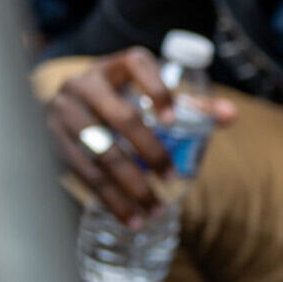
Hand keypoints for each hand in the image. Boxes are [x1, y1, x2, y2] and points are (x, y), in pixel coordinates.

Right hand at [45, 48, 236, 224]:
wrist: (65, 104)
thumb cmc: (121, 97)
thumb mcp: (150, 94)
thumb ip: (194, 106)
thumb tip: (231, 116)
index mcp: (115, 66)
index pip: (138, 65)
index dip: (157, 90)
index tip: (174, 121)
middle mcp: (85, 84)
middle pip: (122, 118)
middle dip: (151, 152)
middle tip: (173, 178)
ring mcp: (63, 111)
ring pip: (100, 152)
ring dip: (129, 186)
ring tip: (154, 209)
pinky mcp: (51, 139)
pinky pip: (81, 172)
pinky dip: (107, 198)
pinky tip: (129, 217)